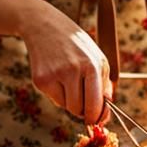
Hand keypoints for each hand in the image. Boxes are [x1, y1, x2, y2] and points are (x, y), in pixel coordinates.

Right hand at [19, 3, 111, 123]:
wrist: (45, 26)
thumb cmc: (76, 45)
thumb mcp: (96, 57)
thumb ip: (104, 84)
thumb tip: (105, 112)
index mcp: (92, 64)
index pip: (96, 104)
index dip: (97, 117)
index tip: (97, 120)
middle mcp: (73, 70)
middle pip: (80, 109)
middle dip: (84, 110)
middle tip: (84, 101)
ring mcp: (55, 75)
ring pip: (67, 108)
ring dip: (72, 102)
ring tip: (71, 83)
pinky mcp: (40, 80)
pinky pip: (54, 101)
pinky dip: (59, 95)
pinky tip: (58, 77)